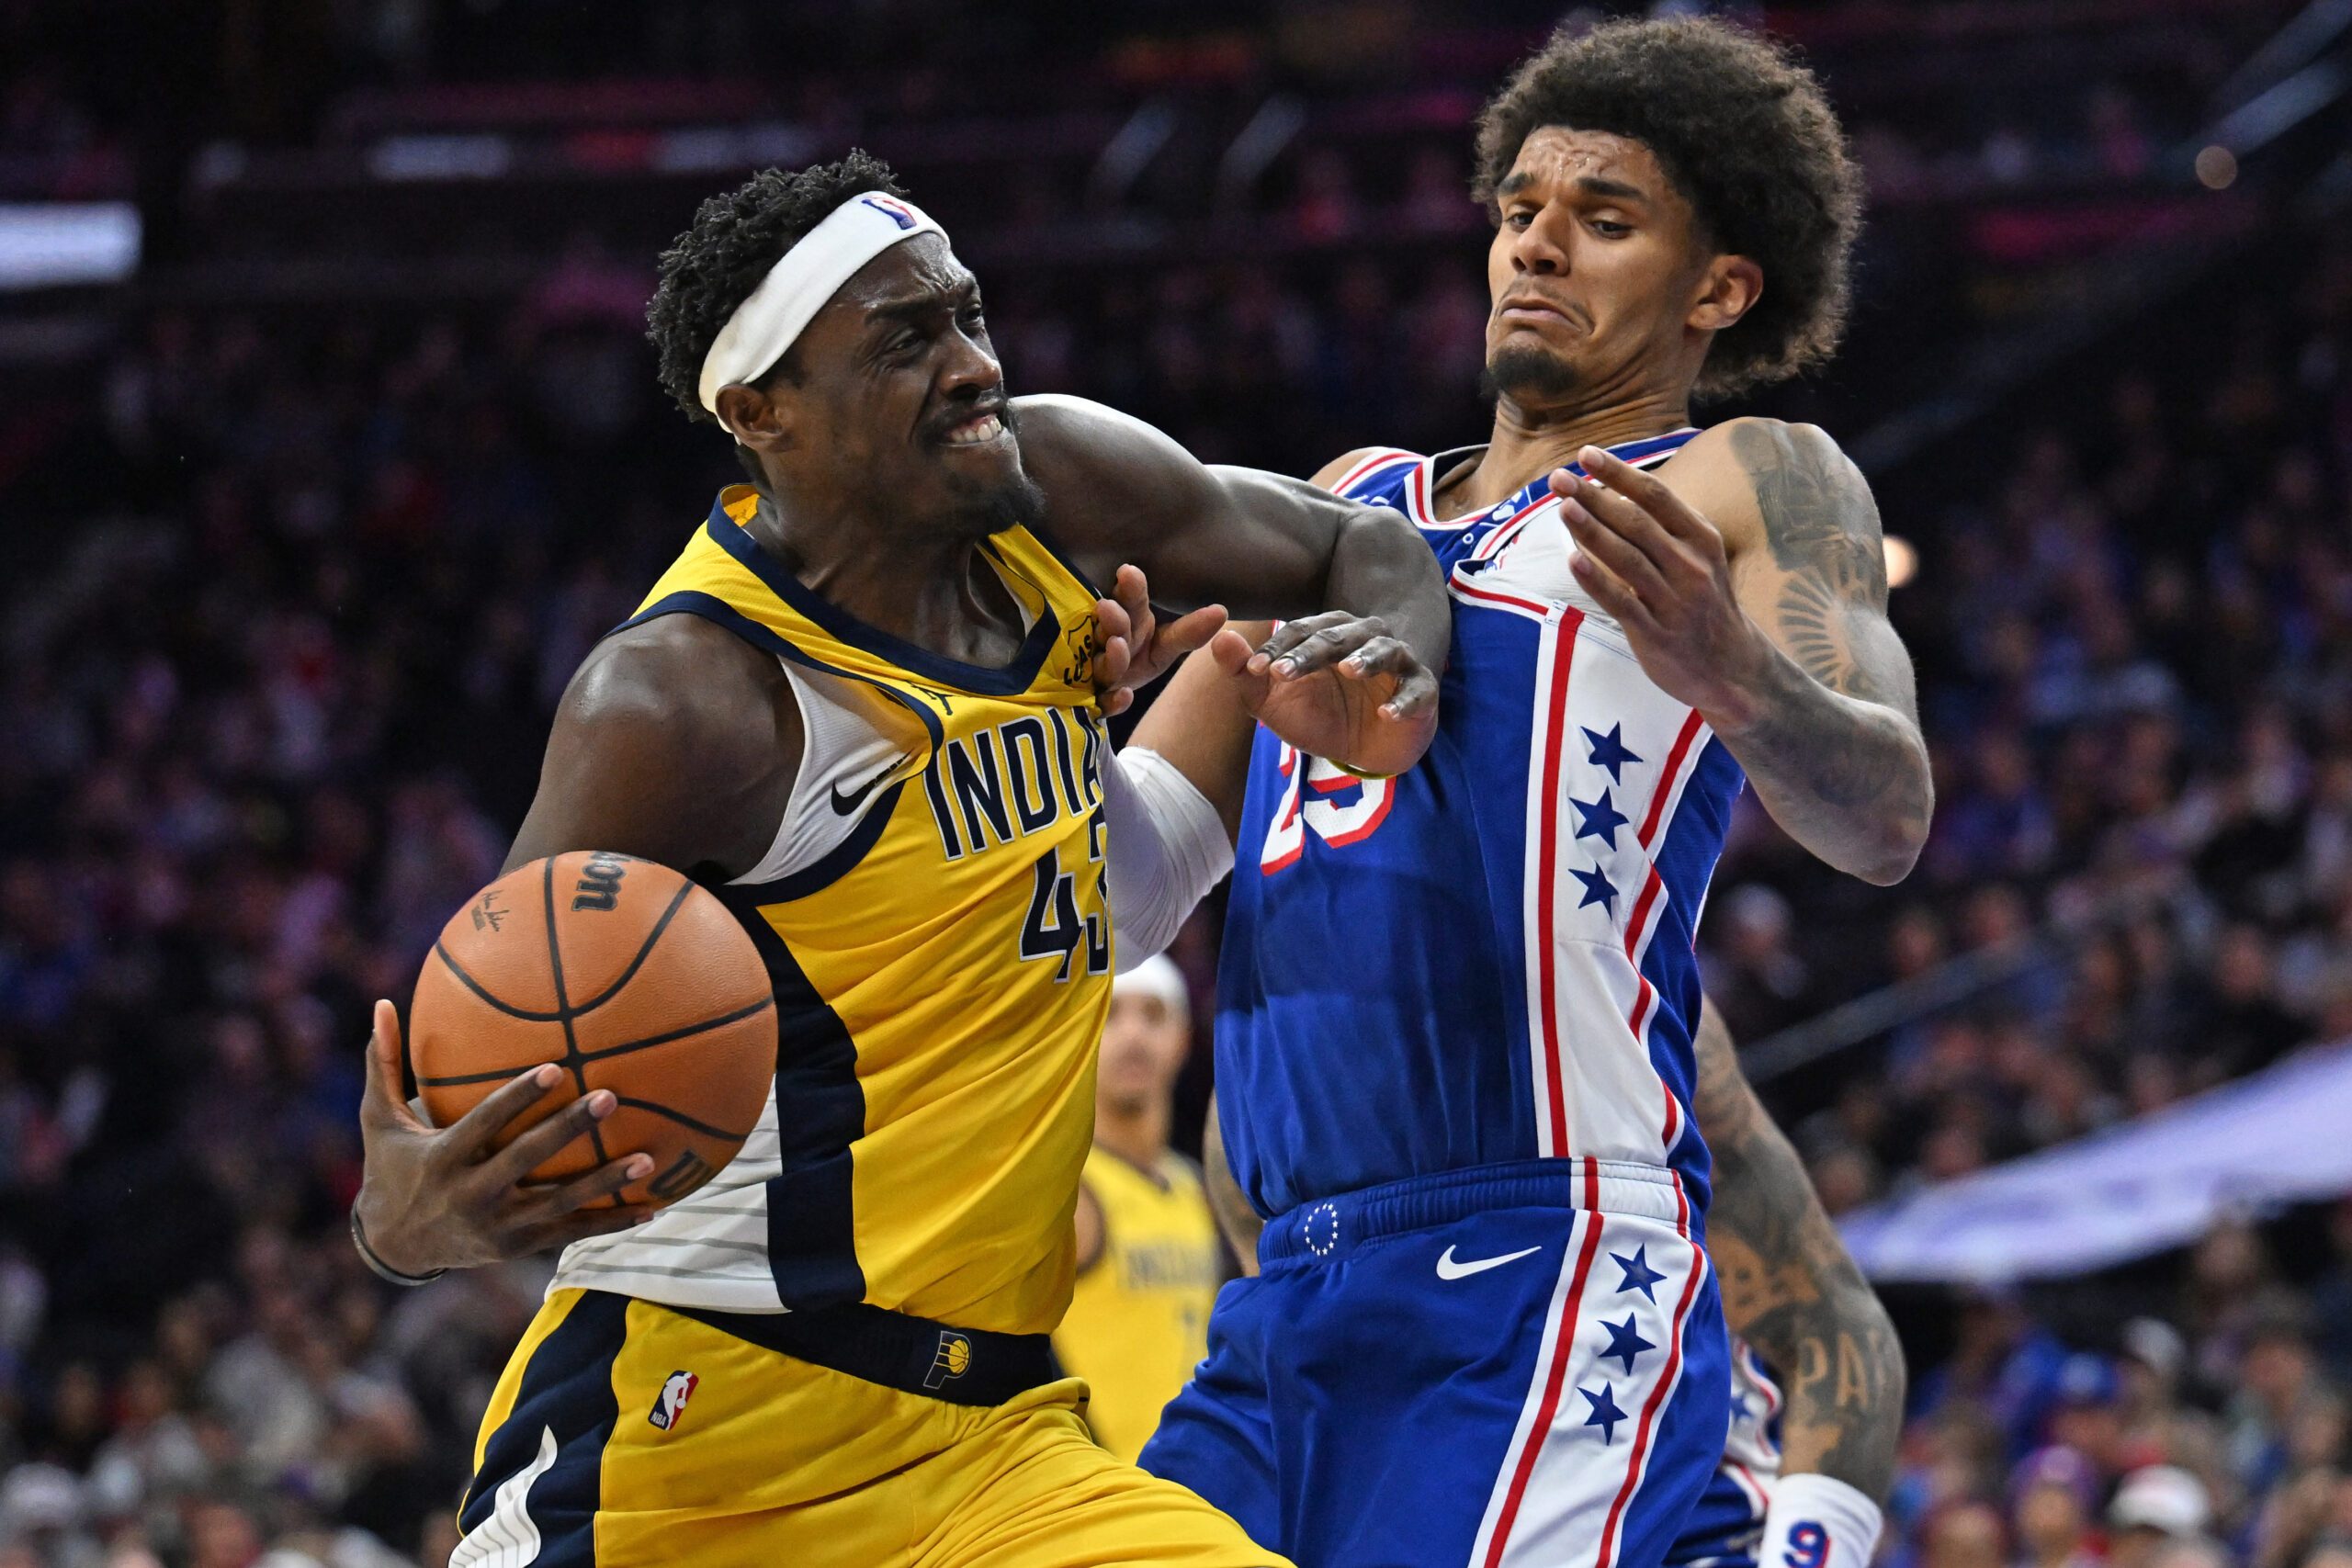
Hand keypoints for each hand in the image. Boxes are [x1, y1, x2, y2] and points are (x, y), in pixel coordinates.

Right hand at [352, 1000, 657, 1274]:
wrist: (394, 1246)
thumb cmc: (393, 1166)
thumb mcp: (381, 1121)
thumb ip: (383, 1064)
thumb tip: (380, 1003)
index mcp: (444, 1158)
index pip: (486, 1122)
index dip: (520, 1097)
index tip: (557, 1067)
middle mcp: (472, 1194)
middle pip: (528, 1159)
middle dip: (569, 1130)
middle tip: (611, 1097)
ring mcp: (499, 1225)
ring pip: (559, 1203)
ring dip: (605, 1183)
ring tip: (647, 1159)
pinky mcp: (519, 1246)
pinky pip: (571, 1232)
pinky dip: (610, 1221)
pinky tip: (651, 1208)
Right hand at [1091, 564, 1228, 716]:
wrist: (1107, 697)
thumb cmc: (1135, 662)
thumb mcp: (1162, 647)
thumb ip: (1189, 632)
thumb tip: (1222, 611)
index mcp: (1128, 625)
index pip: (1130, 604)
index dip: (1131, 590)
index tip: (1128, 572)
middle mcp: (1110, 647)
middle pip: (1114, 633)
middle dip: (1114, 622)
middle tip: (1108, 608)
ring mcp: (1097, 675)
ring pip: (1104, 666)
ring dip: (1112, 658)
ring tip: (1116, 645)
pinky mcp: (1091, 704)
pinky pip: (1100, 705)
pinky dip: (1112, 703)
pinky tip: (1125, 697)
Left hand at [1205, 612, 1439, 776]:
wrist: (1367, 747)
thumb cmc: (1319, 713)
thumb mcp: (1275, 700)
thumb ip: (1245, 673)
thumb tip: (1218, 639)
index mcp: (1327, 633)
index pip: (1299, 631)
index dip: (1276, 648)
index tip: (1253, 669)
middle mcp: (1363, 639)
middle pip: (1336, 637)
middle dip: (1310, 653)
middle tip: (1282, 673)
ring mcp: (1396, 663)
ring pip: (1383, 651)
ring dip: (1366, 659)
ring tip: (1349, 670)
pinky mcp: (1422, 691)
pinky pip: (1416, 693)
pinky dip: (1403, 703)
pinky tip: (1387, 714)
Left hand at [1555, 446, 1774, 721]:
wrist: (1731, 667)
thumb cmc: (1704, 603)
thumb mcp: (1699, 557)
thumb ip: (1662, 528)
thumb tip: (1609, 491)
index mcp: (1701, 539)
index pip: (1656, 496)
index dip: (1619, 473)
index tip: (1586, 454)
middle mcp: (1690, 565)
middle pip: (1636, 522)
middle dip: (1594, 496)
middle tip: (1558, 478)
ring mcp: (1674, 600)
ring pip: (1627, 558)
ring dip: (1592, 530)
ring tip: (1563, 506)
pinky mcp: (1656, 634)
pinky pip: (1622, 602)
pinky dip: (1597, 580)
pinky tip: (1573, 559)